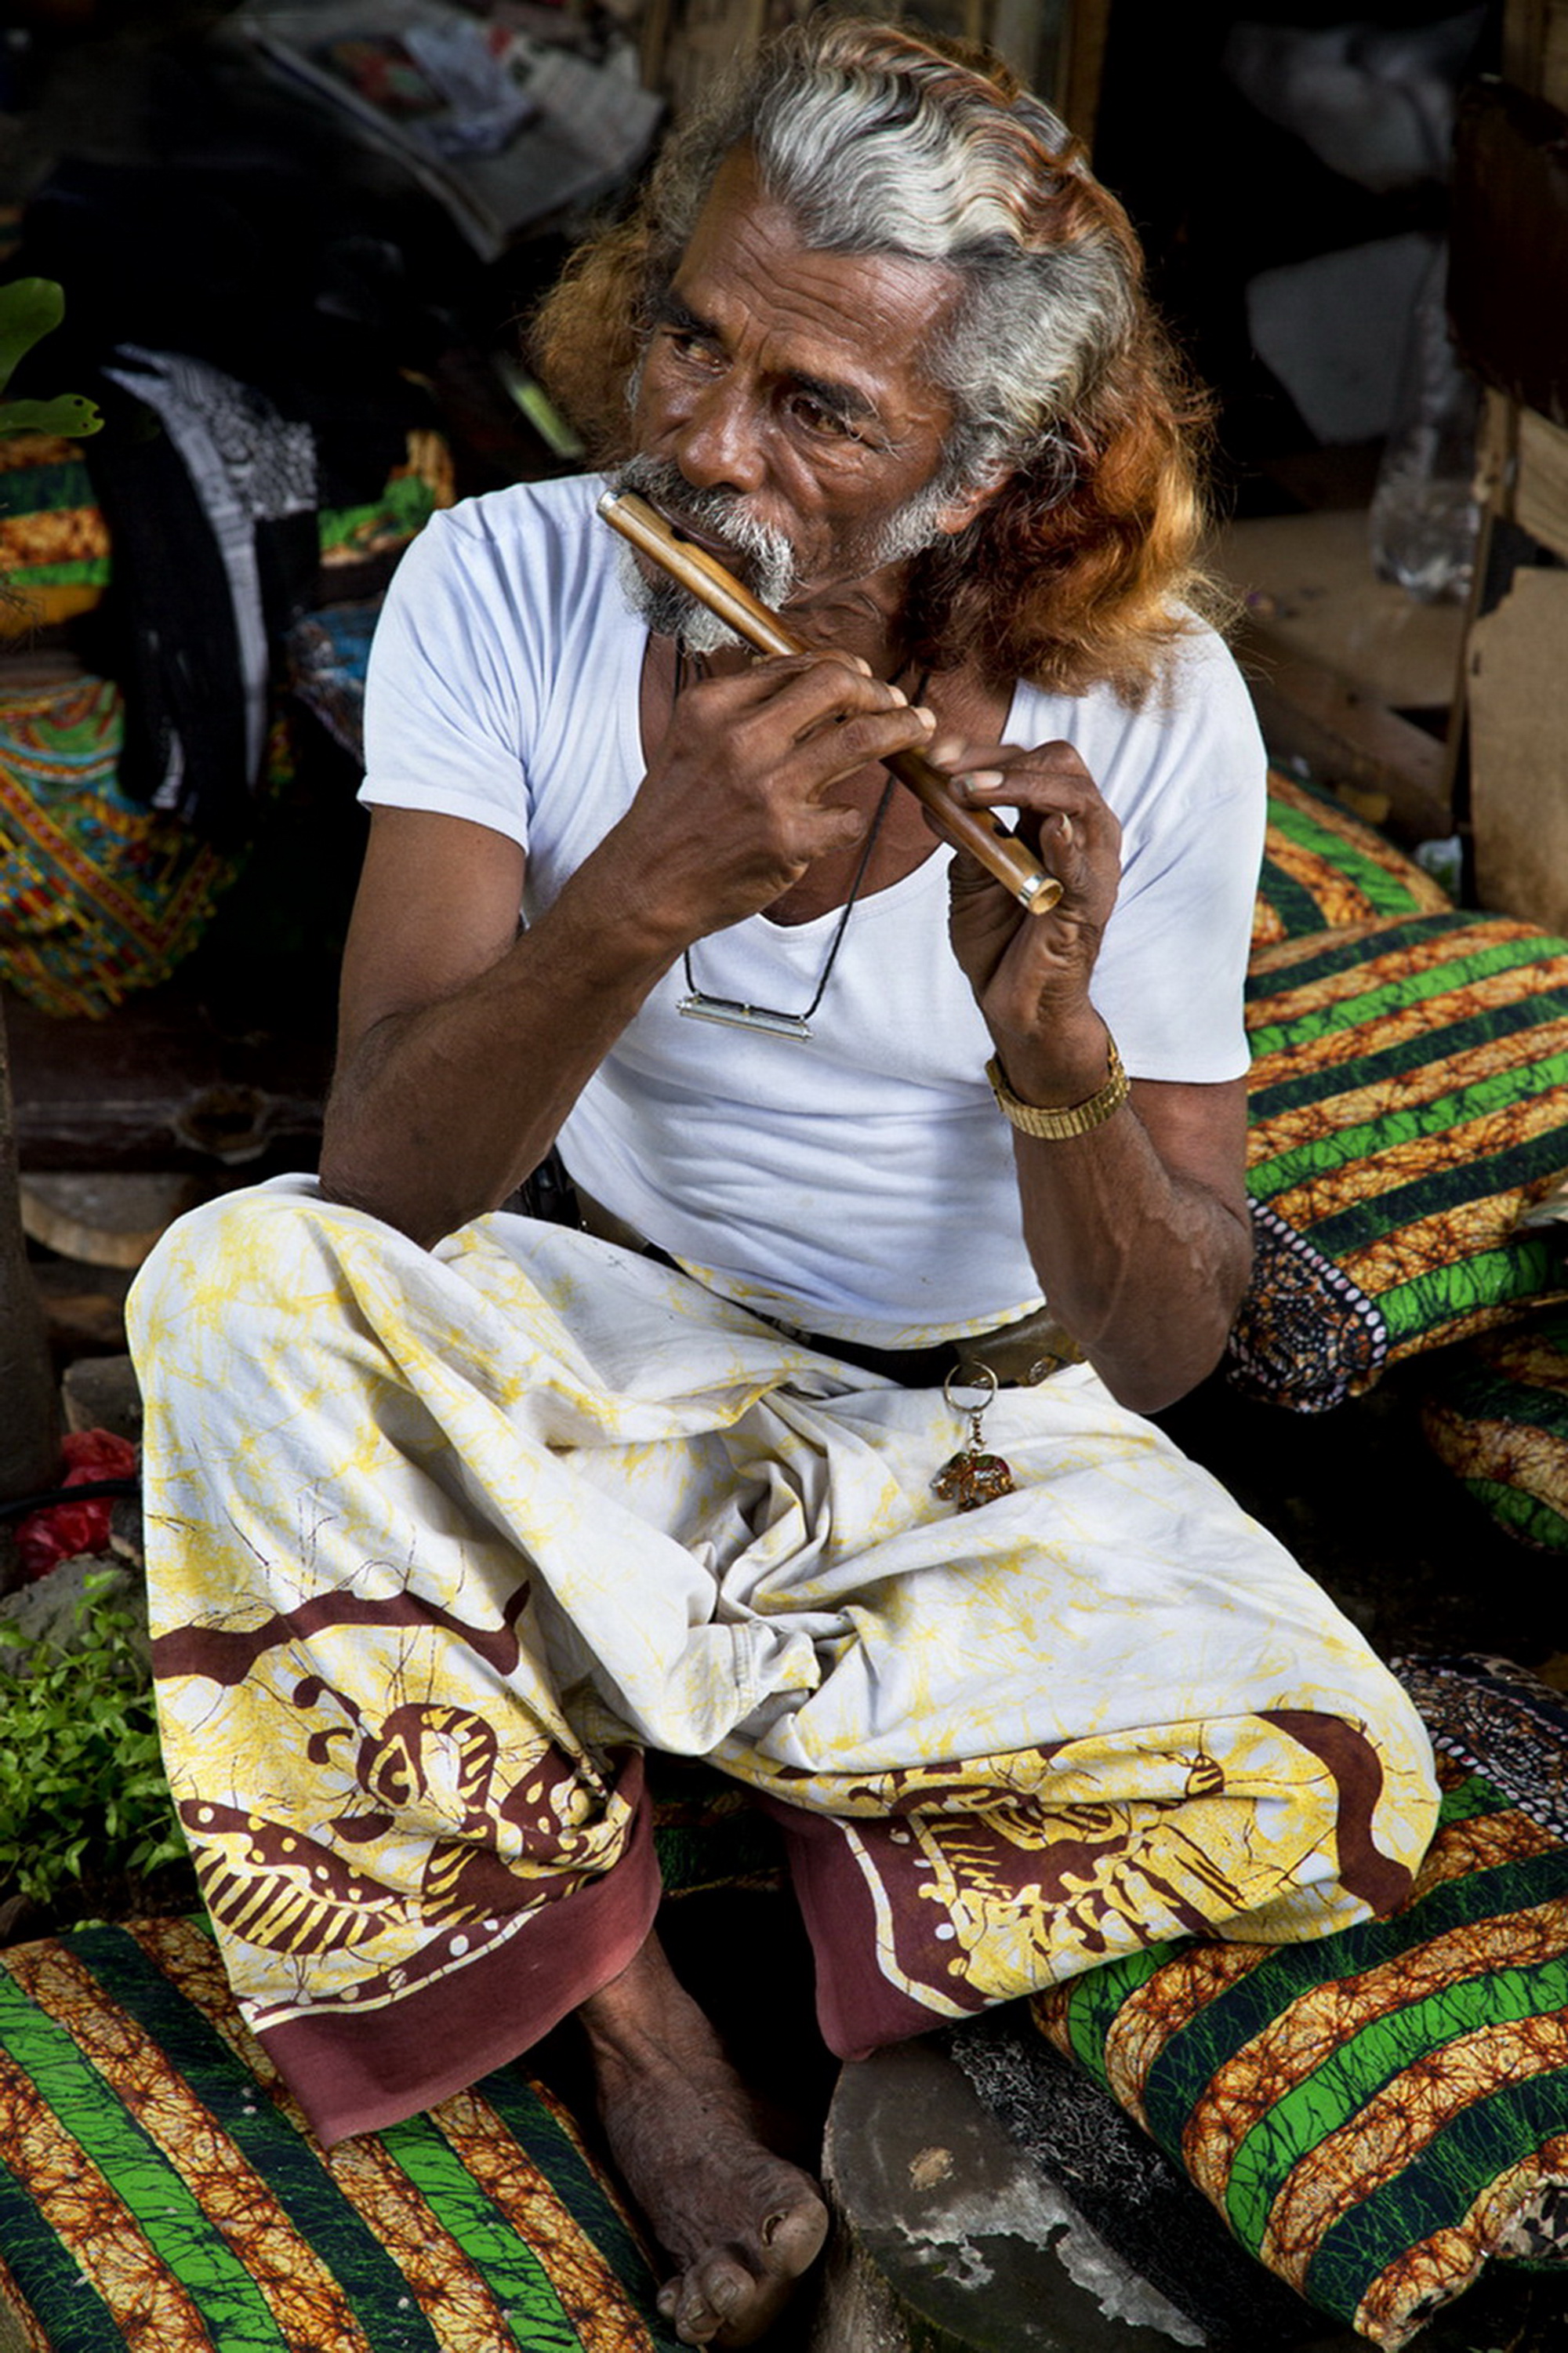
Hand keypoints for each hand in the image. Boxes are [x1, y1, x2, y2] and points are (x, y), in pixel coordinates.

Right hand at [603, 652, 936, 948]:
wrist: (647, 883)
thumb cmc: (676, 813)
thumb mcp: (693, 739)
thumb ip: (744, 705)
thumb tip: (810, 674)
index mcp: (715, 706)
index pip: (799, 665)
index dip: (845, 669)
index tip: (865, 681)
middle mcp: (742, 739)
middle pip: (838, 686)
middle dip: (879, 691)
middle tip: (897, 704)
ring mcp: (768, 789)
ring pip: (862, 738)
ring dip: (901, 730)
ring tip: (919, 730)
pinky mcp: (789, 838)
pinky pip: (849, 816)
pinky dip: (849, 819)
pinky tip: (833, 825)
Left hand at [938, 736, 1122, 1095]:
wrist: (1013, 1003)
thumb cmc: (999, 939)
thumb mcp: (970, 876)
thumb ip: (963, 836)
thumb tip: (933, 795)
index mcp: (1051, 819)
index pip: (1028, 761)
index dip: (983, 751)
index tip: (936, 757)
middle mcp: (1080, 832)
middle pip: (1058, 763)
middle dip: (1000, 759)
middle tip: (949, 771)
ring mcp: (1092, 863)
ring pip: (1077, 797)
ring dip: (1021, 786)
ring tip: (972, 792)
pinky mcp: (1091, 902)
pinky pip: (1085, 864)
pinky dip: (1067, 843)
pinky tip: (1046, 827)